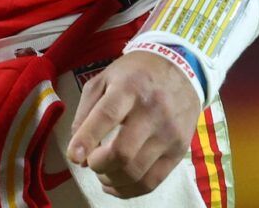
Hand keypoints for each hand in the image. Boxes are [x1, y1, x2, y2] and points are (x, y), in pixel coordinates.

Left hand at [65, 51, 201, 198]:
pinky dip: (129, 190)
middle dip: (99, 165)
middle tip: (91, 161)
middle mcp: (153, 110)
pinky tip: (115, 185)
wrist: (183, 68)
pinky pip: (152, 181)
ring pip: (136, 172)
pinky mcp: (179, 149)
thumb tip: (78, 150)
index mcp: (130, 87)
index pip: (108, 116)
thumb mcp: (105, 78)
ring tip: (102, 172)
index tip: (74, 156)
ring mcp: (169, 133)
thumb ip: (86, 111)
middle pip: (122, 152)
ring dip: (111, 180)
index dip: (87, 139)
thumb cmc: (136, 74)